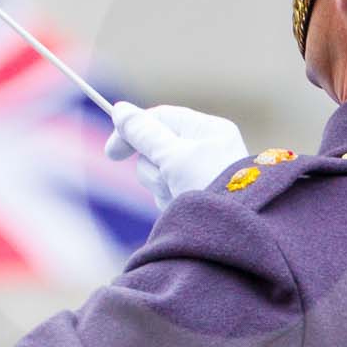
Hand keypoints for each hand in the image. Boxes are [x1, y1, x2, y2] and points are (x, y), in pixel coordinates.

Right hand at [105, 103, 249, 210]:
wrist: (234, 236)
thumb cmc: (210, 187)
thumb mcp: (174, 156)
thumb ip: (144, 133)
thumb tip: (120, 110)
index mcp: (209, 130)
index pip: (161, 118)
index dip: (133, 131)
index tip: (111, 153)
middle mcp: (206, 149)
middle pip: (156, 148)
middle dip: (153, 168)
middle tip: (166, 178)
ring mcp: (200, 175)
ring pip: (159, 173)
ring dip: (161, 186)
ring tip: (179, 197)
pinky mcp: (194, 198)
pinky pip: (166, 193)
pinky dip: (168, 201)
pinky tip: (181, 210)